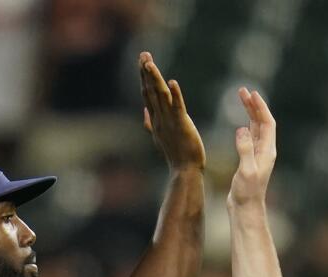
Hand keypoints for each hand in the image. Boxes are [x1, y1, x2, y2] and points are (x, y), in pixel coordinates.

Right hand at [139, 52, 204, 171]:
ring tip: (149, 63)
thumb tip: (145, 111)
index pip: (147, 94)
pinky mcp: (181, 126)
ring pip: (160, 96)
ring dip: (154, 79)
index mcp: (156, 120)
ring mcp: (169, 122)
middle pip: (150, 91)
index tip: (142, 60)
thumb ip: (151, 123)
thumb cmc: (176, 155)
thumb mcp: (160, 137)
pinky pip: (177, 108)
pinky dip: (175, 94)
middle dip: (146, 72)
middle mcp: (159, 118)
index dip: (144, 77)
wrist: (185, 171)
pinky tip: (172, 82)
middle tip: (143, 54)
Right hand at [229, 87, 276, 207]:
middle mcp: (265, 151)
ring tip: (241, 99)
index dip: (261, 108)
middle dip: (254, 106)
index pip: (267, 123)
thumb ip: (245, 150)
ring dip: (250, 113)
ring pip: (256, 128)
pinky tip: (240, 122)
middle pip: (262, 122)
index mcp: (267, 151)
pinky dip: (246, 126)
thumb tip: (241, 129)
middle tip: (243, 91)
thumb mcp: (246, 171)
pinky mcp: (249, 159)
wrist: (245, 208)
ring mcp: (258, 155)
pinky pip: (250, 137)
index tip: (252, 94)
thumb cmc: (247, 193)